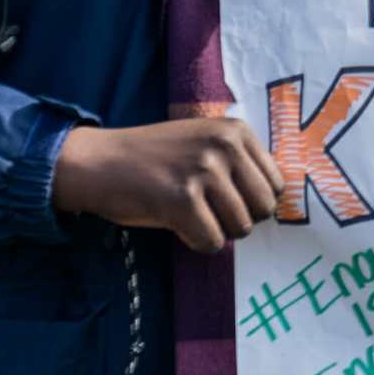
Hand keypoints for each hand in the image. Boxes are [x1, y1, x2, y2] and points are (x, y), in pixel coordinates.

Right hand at [51, 117, 281, 253]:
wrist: (97, 162)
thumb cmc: (154, 160)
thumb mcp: (204, 144)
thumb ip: (240, 163)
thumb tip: (275, 202)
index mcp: (236, 131)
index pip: (277, 185)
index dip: (253, 202)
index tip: (226, 200)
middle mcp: (225, 146)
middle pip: (264, 209)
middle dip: (239, 220)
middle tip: (209, 213)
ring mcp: (204, 171)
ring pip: (240, 228)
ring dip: (217, 232)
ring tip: (191, 216)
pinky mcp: (182, 200)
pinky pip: (213, 242)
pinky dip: (197, 243)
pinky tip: (178, 226)